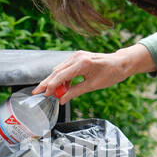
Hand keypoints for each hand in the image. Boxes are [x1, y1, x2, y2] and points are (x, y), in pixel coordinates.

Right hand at [32, 44, 155, 103]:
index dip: (51, 86)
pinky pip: (65, 68)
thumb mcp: (93, 86)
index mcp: (82, 63)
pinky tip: (63, 87)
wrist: (120, 63)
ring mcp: (76, 55)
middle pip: (56, 71)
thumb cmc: (110, 73)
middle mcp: (77, 57)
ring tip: (51, 93)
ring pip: (59, 69)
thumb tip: (62, 100)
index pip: (60, 75)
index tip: (44, 95)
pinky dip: (62, 77)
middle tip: (37, 92)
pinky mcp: (77, 57)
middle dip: (46, 83)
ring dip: (54, 81)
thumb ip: (75, 92)